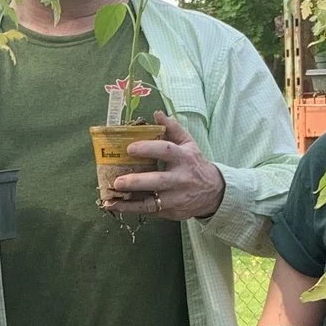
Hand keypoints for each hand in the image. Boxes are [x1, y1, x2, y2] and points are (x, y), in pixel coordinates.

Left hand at [105, 113, 223, 219]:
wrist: (213, 192)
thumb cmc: (194, 164)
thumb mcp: (188, 144)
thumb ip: (173, 129)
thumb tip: (157, 114)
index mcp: (184, 157)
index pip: (166, 150)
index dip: (148, 149)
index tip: (129, 148)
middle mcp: (180, 179)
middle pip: (158, 180)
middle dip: (137, 182)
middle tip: (117, 182)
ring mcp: (176, 197)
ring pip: (152, 202)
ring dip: (130, 203)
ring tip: (112, 200)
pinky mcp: (171, 211)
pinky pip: (150, 211)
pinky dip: (133, 210)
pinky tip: (118, 207)